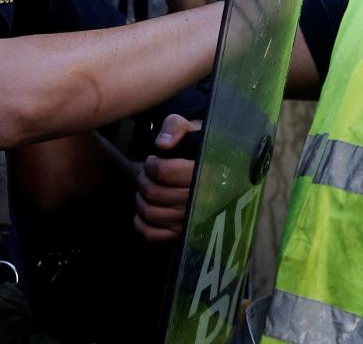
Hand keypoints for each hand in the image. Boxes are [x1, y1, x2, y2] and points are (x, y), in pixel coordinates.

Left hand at [133, 114, 201, 242]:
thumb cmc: (201, 147)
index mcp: (205, 172)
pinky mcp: (182, 234)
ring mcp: (190, 221)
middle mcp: (200, 201)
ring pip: (150, 213)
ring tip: (147, 188)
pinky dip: (141, 222)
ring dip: (141, 198)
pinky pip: (151, 234)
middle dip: (144, 179)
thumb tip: (162, 144)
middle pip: (154, 193)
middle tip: (148, 173)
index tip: (153, 160)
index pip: (164, 172)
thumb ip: (175, 127)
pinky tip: (146, 209)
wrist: (220, 170)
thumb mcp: (193, 127)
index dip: (151, 164)